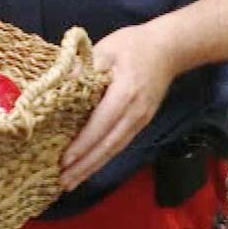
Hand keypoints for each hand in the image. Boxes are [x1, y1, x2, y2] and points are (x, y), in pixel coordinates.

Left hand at [59, 21, 182, 190]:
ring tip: (71, 182)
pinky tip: (89, 166)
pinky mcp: (141, 122)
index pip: (102, 124)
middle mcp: (136, 112)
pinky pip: (119, 144)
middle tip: (63, 183)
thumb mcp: (105, 49)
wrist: (169, 48)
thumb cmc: (133, 45)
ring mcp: (141, 120)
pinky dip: (103, 158)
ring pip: (115, 149)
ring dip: (93, 167)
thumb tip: (58, 88)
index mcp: (126, 93)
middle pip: (108, 145)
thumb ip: (84, 69)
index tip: (65, 160)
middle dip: (85, 165)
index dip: (83, 144)